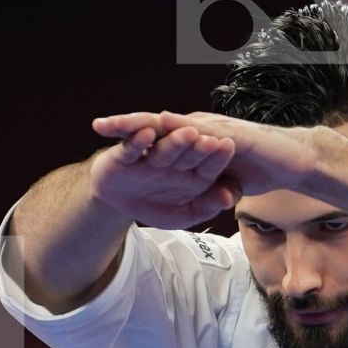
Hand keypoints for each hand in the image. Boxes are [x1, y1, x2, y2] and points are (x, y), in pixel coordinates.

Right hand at [87, 113, 240, 228]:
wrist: (118, 202)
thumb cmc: (153, 206)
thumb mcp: (183, 214)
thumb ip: (206, 206)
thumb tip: (227, 199)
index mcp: (191, 171)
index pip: (208, 164)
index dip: (218, 157)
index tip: (229, 147)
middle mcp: (173, 159)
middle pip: (188, 152)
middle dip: (199, 147)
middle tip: (212, 140)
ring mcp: (149, 156)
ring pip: (164, 148)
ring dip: (176, 142)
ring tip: (188, 133)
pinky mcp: (124, 154)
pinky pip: (131, 148)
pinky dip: (138, 142)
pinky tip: (147, 134)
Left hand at [92, 111, 321, 195]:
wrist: (293, 162)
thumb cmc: (260, 170)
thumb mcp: (224, 183)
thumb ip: (208, 188)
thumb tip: (191, 200)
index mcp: (197, 141)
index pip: (159, 139)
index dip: (133, 140)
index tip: (107, 143)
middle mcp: (200, 129)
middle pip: (155, 127)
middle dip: (125, 126)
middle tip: (97, 125)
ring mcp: (212, 128)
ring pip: (170, 124)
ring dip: (141, 123)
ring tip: (113, 123)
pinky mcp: (226, 133)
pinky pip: (197, 128)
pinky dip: (176, 124)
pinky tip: (155, 122)